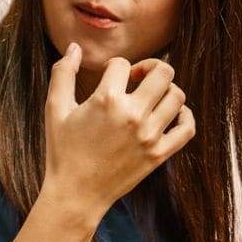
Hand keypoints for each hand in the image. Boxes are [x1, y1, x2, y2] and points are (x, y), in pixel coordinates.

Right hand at [42, 44, 194, 221]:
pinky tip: (170, 115)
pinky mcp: (159, 155)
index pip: (122, 64)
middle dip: (150, 68)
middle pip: (163, 72)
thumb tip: (74, 47)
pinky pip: (187, 129)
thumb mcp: (55, 110)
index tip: (106, 80)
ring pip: (177, 96)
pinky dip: (185, 117)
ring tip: (150, 98)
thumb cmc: (63, 151)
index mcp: (107, 100)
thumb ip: (63, 73)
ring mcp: (149, 136)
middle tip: (137, 79)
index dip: (113, 67)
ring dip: (166, 90)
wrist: (76, 194)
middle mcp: (133, 115)